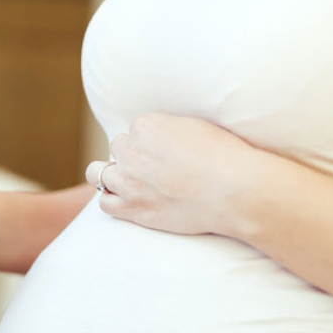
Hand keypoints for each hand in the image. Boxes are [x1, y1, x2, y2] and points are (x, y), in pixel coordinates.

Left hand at [85, 113, 264, 237]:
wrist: (233, 190)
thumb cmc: (225, 157)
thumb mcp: (195, 126)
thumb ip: (169, 128)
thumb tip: (162, 134)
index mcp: (147, 125)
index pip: (135, 129)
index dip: (149, 141)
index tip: (164, 152)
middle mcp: (131, 150)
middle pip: (118, 147)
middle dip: (131, 156)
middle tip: (151, 169)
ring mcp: (128, 180)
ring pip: (99, 173)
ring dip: (112, 176)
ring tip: (130, 183)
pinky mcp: (131, 208)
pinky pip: (104, 202)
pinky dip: (111, 200)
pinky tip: (126, 201)